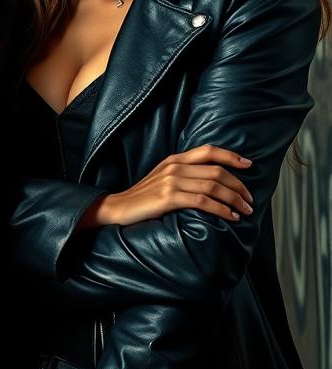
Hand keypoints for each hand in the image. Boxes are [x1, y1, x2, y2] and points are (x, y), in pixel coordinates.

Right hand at [82, 145, 253, 227]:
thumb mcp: (163, 178)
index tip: (249, 165)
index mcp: (175, 159)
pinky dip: (222, 210)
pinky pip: (203, 202)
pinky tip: (231, 216)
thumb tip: (210, 181)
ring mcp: (172, 181)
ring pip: (213, 187)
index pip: (209, 151)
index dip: (231, 156)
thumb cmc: (143, 197)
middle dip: (239, 186)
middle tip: (250, 199)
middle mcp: (175, 167)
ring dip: (235, 199)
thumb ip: (183, 174)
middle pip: (217, 172)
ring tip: (246, 210)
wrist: (118, 208)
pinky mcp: (169, 198)